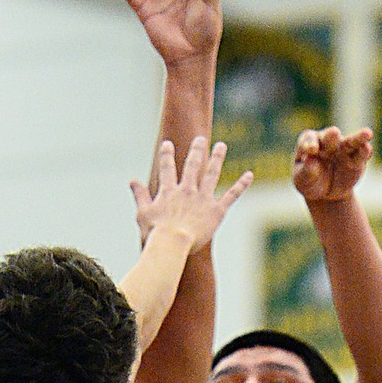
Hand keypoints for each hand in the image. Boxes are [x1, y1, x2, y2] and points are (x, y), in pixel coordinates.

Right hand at [132, 135, 251, 253]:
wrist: (172, 244)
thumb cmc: (154, 234)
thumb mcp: (142, 213)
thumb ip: (139, 195)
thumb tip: (132, 180)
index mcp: (169, 191)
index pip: (167, 169)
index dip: (167, 155)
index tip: (167, 144)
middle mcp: (187, 190)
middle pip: (192, 165)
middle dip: (197, 150)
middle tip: (201, 138)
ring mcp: (203, 199)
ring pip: (211, 173)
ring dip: (217, 158)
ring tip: (221, 146)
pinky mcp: (216, 211)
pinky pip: (231, 195)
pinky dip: (241, 185)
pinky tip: (250, 175)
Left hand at [292, 126, 372, 204]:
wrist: (327, 193)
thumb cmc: (311, 182)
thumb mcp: (304, 180)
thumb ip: (306, 171)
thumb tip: (309, 160)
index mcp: (310, 142)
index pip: (309, 139)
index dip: (310, 144)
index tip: (311, 150)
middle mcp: (328, 141)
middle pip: (330, 137)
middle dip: (331, 136)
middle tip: (333, 133)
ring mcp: (344, 148)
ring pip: (351, 141)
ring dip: (359, 137)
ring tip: (367, 133)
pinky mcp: (358, 158)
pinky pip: (362, 154)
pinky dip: (365, 151)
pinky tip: (367, 149)